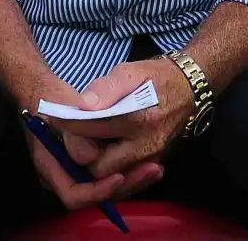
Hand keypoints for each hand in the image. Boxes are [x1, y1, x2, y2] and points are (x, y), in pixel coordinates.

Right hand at [22, 75, 163, 211]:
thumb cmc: (49, 99)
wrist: (43, 92)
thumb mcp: (59, 106)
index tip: (119, 176)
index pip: (74, 194)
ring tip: (156, 167)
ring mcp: (77, 171)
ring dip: (132, 179)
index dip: (98, 191)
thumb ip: (73, 128)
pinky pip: (110, 175)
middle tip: (150, 170)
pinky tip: (150, 160)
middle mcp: (63, 176)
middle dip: (125, 185)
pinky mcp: (90, 164)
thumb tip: (90, 150)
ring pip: (106, 187)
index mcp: (50, 166)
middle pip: (96, 195)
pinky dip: (129, 170)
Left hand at [60, 57, 194, 181]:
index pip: (92, 133)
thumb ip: (106, 89)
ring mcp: (151, 158)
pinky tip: (104, 147)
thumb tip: (81, 106)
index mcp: (138, 119)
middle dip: (82, 153)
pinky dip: (111, 166)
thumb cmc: (156, 77)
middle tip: (74, 135)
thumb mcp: (130, 72)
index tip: (57, 118)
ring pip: (111, 175)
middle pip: (99, 166)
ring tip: (86, 141)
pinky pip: (125, 174)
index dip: (70, 126)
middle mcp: (145, 145)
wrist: (189, 88)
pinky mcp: (153, 162)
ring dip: (95, 162)